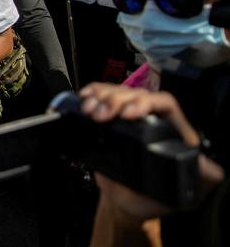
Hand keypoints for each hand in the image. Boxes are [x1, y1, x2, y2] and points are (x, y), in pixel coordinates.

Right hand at [80, 83, 225, 219]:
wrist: (126, 203)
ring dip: (101, 97)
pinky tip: (85, 98)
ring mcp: (128, 118)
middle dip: (116, 100)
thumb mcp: (184, 192)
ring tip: (89, 110)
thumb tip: (211, 169)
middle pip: (136, 94)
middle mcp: (150, 120)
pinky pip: (101, 97)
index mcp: (172, 131)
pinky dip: (92, 94)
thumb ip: (201, 179)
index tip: (129, 114)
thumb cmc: (155, 198)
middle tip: (102, 115)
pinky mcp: (109, 121)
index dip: (146, 103)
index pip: (164, 103)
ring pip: (118, 92)